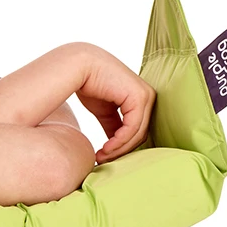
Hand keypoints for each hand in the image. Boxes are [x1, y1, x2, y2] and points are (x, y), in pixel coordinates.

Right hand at [76, 49, 155, 163]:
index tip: (103, 157)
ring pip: (137, 134)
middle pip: (139, 134)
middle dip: (121, 151)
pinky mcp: (139, 97)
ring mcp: (145, 96)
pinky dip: (119, 142)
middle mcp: (147, 96)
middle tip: (101, 160)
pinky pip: (132, 127)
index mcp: (140, 98)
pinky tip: (105, 148)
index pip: (137, 130)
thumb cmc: (89, 84)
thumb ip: (113, 126)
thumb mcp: (104, 111)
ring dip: (119, 149)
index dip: (122, 147)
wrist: (80, 66)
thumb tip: (115, 145)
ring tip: (101, 156)